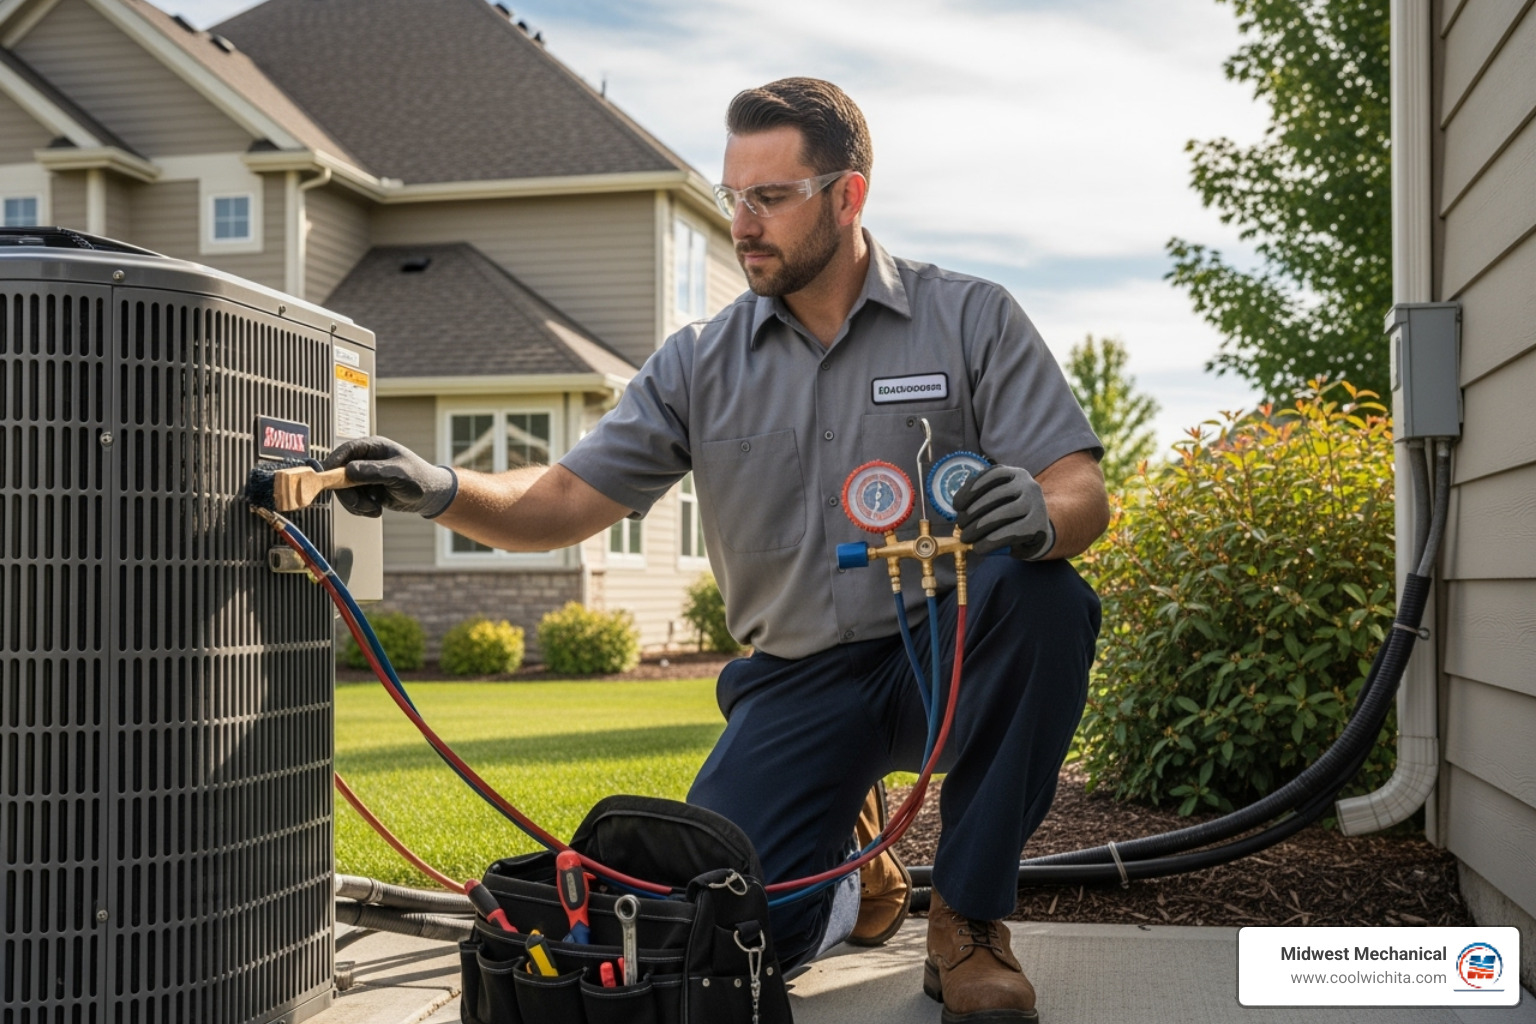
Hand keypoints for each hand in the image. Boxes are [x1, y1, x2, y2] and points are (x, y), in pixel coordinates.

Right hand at [322, 436, 457, 518]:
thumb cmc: (420, 479)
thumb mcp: (398, 474)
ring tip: (374, 508)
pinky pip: (353, 500)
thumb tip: (349, 471)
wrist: (430, 497)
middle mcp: (366, 460)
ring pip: (344, 490)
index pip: (345, 451)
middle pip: (339, 474)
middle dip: (348, 493)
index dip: (333, 464)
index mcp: (373, 447)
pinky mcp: (366, 490)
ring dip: (356, 504)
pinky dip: (361, 508)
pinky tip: (376, 509)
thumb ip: (373, 472)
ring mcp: (365, 476)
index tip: (328, 478)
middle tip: (361, 504)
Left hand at [952, 464, 1054, 558]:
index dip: (970, 489)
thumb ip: (982, 499)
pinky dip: (990, 542)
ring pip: (1001, 515)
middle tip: (960, 526)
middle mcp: (1028, 485)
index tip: (956, 505)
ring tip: (966, 538)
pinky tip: (979, 548)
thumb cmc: (1011, 515)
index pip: (991, 476)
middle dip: (972, 512)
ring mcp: (1036, 504)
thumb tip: (960, 511)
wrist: (1038, 532)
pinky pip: (1010, 534)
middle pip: (994, 496)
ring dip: (978, 528)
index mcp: (1016, 474)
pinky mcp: (1038, 525)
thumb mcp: (999, 501)